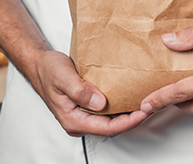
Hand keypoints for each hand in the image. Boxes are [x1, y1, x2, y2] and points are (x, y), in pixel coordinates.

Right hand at [32, 50, 150, 136]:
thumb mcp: (62, 76)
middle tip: (152, 105)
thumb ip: (79, 91)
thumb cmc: (48, 70)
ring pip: (112, 120)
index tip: (144, 111)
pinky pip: (108, 112)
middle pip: (113, 127)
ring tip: (146, 101)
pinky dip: (121, 105)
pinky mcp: (88, 108)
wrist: (40, 64)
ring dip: (129, 113)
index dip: (129, 122)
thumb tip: (99, 103)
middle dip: (134, 119)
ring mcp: (84, 116)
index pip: (108, 128)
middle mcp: (79, 121)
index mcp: (73, 120)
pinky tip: (131, 96)